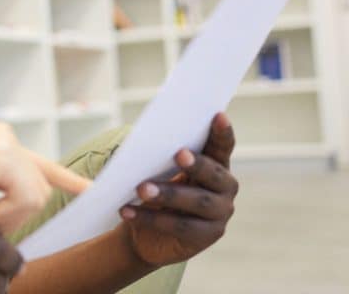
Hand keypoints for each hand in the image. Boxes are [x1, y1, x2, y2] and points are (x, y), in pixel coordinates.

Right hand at [0, 123, 89, 232]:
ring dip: (4, 217)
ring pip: (35, 197)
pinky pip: (25, 199)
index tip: (90, 191)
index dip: (66, 178)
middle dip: (14, 216)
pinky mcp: (3, 155)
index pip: (39, 163)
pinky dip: (0, 213)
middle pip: (39, 190)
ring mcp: (5, 143)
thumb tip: (19, 221)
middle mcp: (3, 138)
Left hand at [117, 113, 238, 266]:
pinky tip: (126, 210)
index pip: (222, 146)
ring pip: (196, 201)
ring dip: (168, 193)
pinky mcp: (206, 236)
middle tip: (178, 154)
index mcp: (215, 164)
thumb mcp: (154, 170)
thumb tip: (136, 145)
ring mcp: (219, 213)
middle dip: (197, 164)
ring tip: (141, 188)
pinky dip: (151, 218)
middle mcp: (225, 188)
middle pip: (214, 174)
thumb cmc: (155, 190)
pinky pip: (179, 226)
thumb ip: (154, 156)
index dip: (222, 132)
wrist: (146, 232)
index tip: (217, 115)